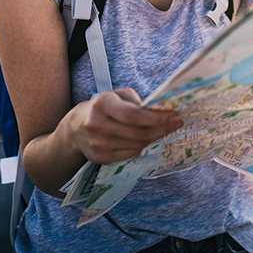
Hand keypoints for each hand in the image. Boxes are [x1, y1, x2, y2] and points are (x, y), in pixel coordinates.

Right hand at [67, 88, 182, 164]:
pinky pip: (130, 154)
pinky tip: (147, 138)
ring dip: (155, 137)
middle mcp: (96, 124)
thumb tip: (162, 112)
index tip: (175, 116)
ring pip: (137, 145)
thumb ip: (138, 101)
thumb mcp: (118, 95)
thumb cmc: (105, 106)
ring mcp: (97, 144)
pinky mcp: (100, 158)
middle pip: (138, 133)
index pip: (134, 115)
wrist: (76, 127)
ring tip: (164, 129)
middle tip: (177, 123)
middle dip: (162, 129)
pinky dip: (142, 146)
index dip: (157, 118)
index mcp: (102, 104)